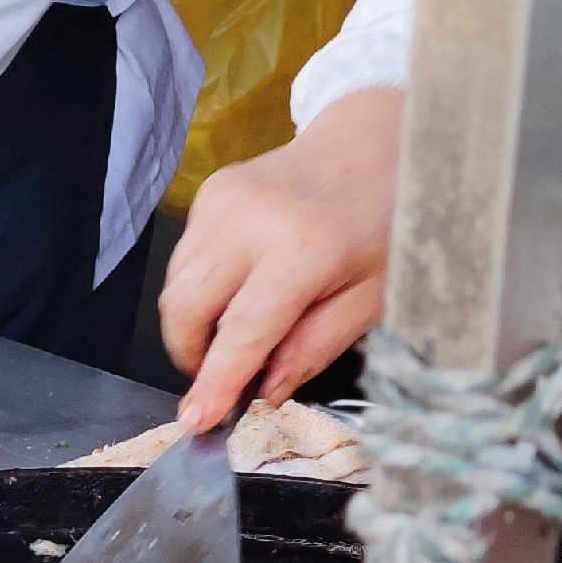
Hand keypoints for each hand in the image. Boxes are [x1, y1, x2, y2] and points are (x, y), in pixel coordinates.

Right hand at [162, 88, 399, 434]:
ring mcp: (222, 202)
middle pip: (187, 308)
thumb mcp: (371, 299)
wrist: (372, 142)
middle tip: (220, 378)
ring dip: (194, 323)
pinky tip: (240, 288)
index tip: (194, 420)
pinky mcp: (209, 192)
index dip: (215, 381)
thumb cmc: (385, 223)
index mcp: (301, 251)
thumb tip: (264, 391)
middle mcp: (249, 222)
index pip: (242, 331)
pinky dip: (202, 287)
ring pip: (176, 285)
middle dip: (191, 354)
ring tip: (236, 334)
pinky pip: (185, 258)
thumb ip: (315, 347)